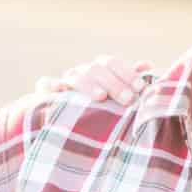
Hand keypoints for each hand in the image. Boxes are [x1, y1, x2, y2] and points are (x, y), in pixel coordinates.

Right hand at [34, 54, 151, 102]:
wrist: (74, 128)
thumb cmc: (106, 110)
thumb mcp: (121, 96)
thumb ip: (132, 82)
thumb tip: (146, 66)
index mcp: (99, 69)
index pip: (111, 63)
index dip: (126, 73)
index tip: (140, 87)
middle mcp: (82, 72)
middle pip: (95, 69)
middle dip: (113, 83)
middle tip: (128, 99)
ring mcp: (64, 82)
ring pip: (74, 76)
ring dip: (88, 84)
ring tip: (101, 97)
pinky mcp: (46, 94)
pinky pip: (45, 85)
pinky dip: (50, 85)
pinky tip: (59, 91)